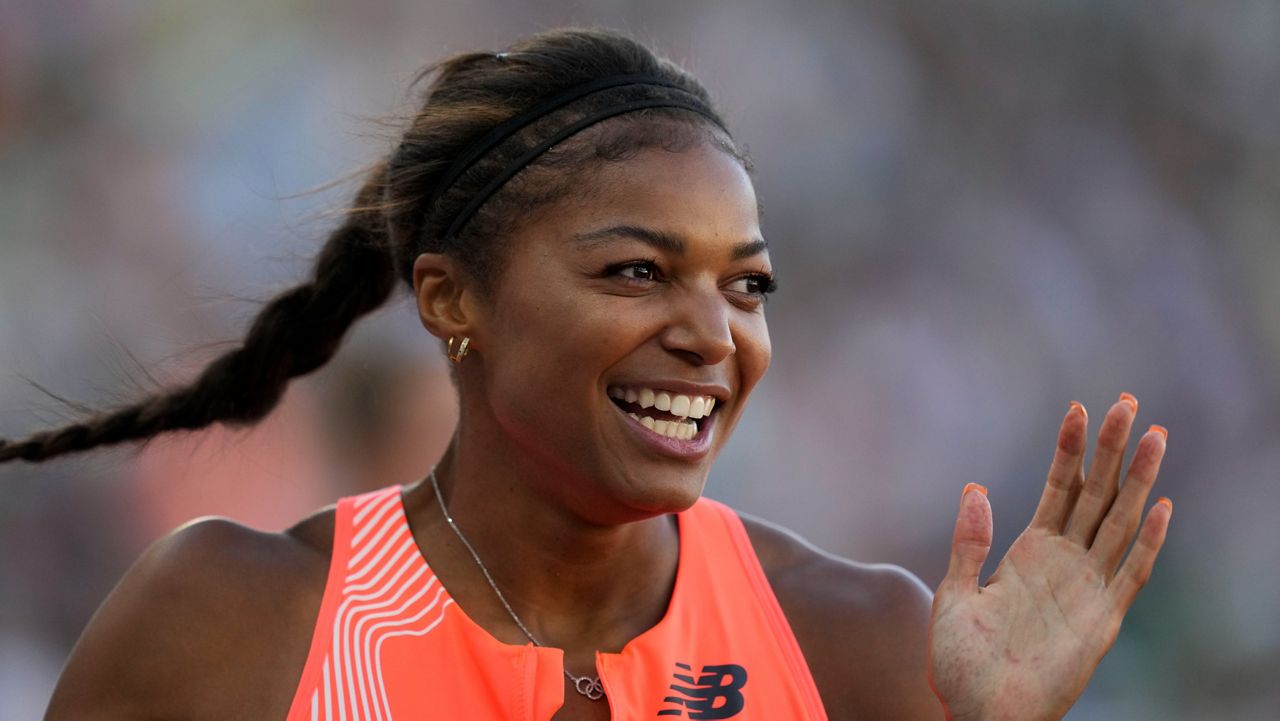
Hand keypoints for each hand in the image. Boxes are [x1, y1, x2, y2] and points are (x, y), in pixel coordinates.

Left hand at [927, 395, 1172, 720]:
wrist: (979, 711)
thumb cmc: (961, 660)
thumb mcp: (954, 594)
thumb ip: (968, 543)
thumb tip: (975, 487)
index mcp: (1029, 550)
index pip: (1057, 487)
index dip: (1069, 449)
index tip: (1078, 407)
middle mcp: (1064, 562)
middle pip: (1096, 493)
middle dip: (1112, 448)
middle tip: (1129, 402)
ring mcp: (1087, 587)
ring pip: (1119, 521)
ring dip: (1138, 480)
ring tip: (1155, 435)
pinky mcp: (1103, 619)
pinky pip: (1131, 573)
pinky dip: (1148, 541)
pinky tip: (1162, 505)